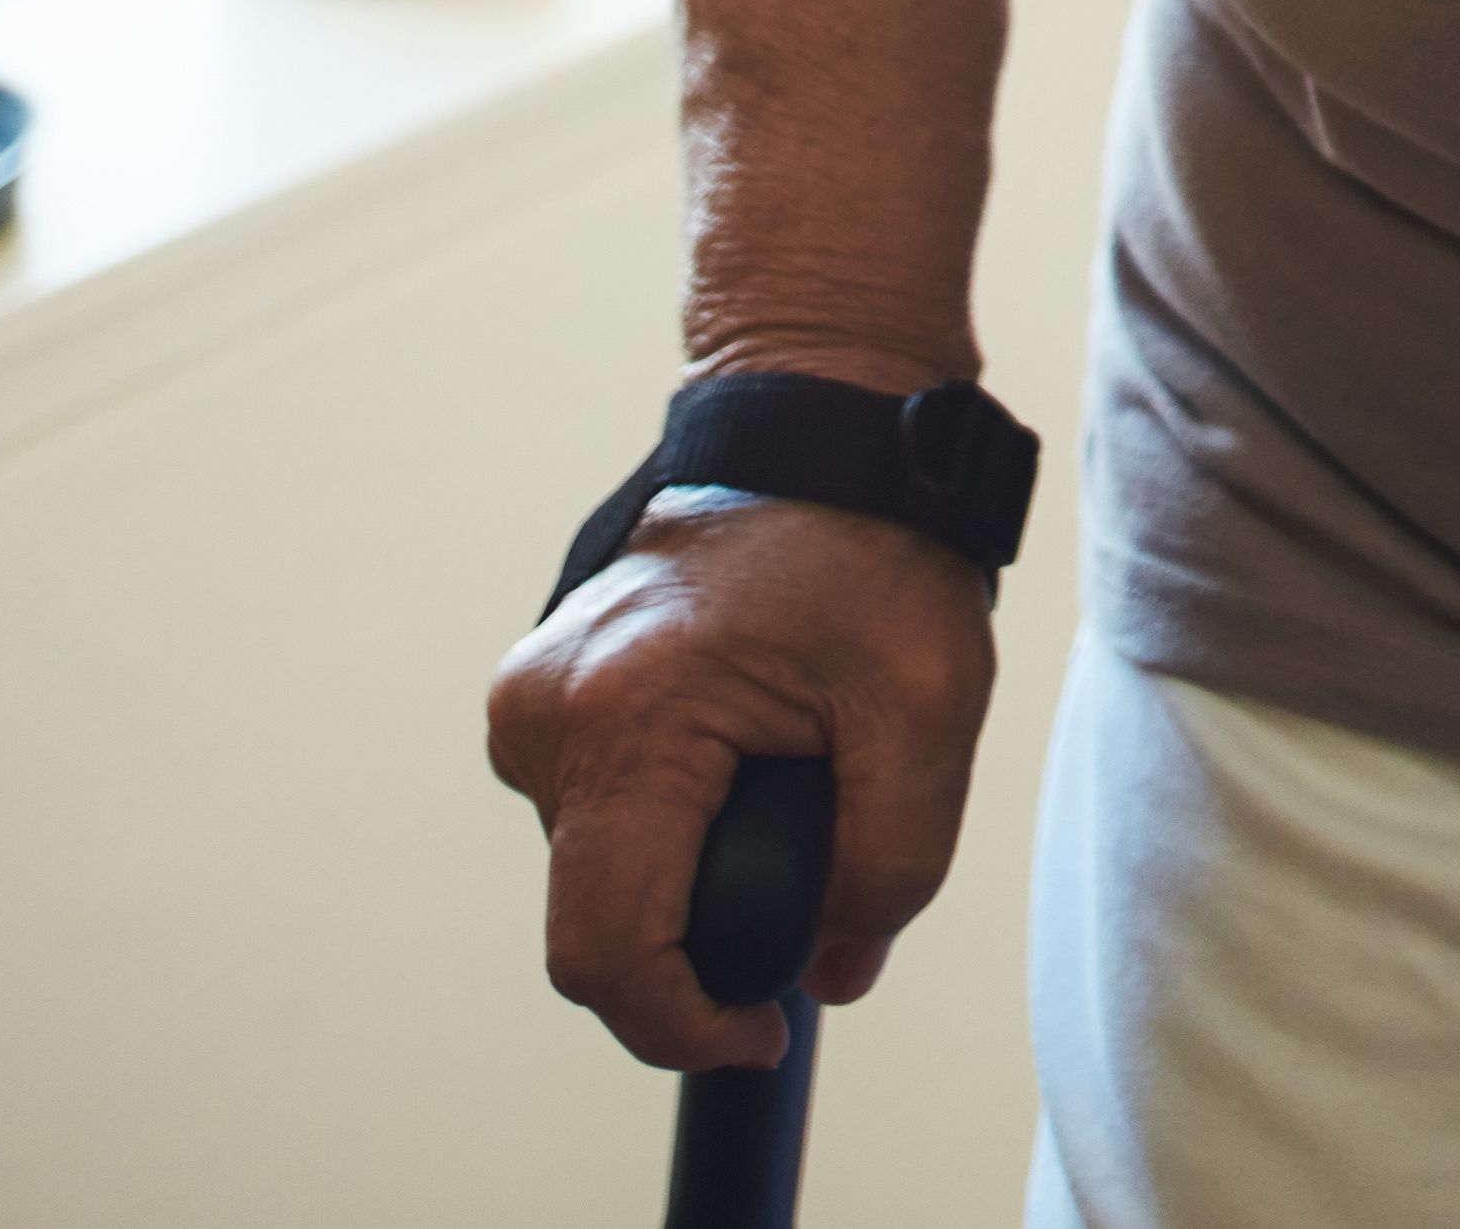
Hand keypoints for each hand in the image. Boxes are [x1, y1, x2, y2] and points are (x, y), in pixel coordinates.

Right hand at [482, 484, 996, 1072]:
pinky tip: (747, 768)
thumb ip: (892, 866)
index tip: (760, 1037)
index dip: (682, 1026)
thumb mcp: (928, 713)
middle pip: (603, 921)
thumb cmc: (873, 549)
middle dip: (705, 941)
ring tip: (792, 788)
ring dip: (693, 879)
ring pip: (603, 873)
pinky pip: (600, 817)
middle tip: (817, 881)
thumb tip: (830, 976)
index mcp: (619, 726)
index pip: (607, 952)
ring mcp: (531, 705)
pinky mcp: (546, 699)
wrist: (821, 422)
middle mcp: (542, 722)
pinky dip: (673, 829)